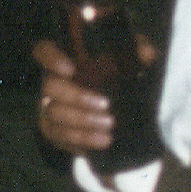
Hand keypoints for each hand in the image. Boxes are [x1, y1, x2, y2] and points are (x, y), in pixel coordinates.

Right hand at [28, 30, 144, 153]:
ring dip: (82, 121)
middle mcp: (52, 80)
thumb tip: (146, 53)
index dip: (51, 58)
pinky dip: (82, 140)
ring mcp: (49, 107)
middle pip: (50, 86)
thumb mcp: (134, 60)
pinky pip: (60, 137)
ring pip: (54, 114)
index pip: (44, 50)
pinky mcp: (54, 130)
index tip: (70, 69)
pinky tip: (103, 141)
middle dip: (77, 97)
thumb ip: (140, 51)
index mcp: (66, 57)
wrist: (122, 111)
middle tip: (105, 105)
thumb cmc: (122, 76)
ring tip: (109, 126)